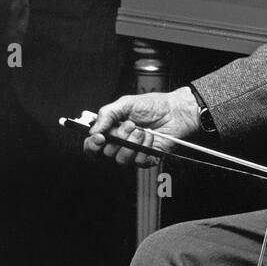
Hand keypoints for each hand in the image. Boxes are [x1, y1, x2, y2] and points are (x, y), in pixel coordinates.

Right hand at [85, 86, 201, 166]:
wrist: (175, 110)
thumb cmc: (152, 106)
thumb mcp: (125, 103)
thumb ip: (106, 114)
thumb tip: (92, 130)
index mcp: (111, 131)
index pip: (92, 146)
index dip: (92, 145)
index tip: (100, 138)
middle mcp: (120, 144)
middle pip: (106, 154)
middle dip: (118, 138)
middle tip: (130, 124)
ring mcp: (133, 152)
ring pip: (121, 159)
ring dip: (132, 142)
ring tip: (142, 130)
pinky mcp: (146, 159)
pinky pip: (138, 162)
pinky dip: (145, 148)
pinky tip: (151, 137)